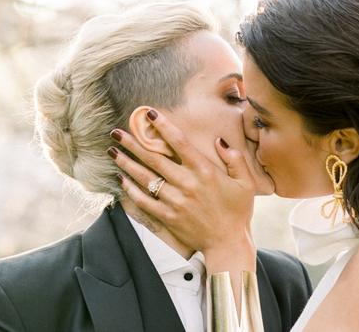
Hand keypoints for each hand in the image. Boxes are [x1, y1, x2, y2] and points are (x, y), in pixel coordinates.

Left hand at [110, 109, 256, 253]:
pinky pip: (144, 201)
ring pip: (146, 177)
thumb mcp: (246, 183)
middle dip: (133, 143)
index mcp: (205, 171)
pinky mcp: (168, 217)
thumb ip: (235, 159)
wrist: (228, 243)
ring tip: (113, 151)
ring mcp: (175, 201)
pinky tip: (122, 179)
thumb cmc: (238, 211)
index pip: (179, 143)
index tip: (149, 114)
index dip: (163, 126)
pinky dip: (131, 189)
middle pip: (154, 158)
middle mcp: (187, 183)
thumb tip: (219, 140)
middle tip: (116, 132)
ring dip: (127, 163)